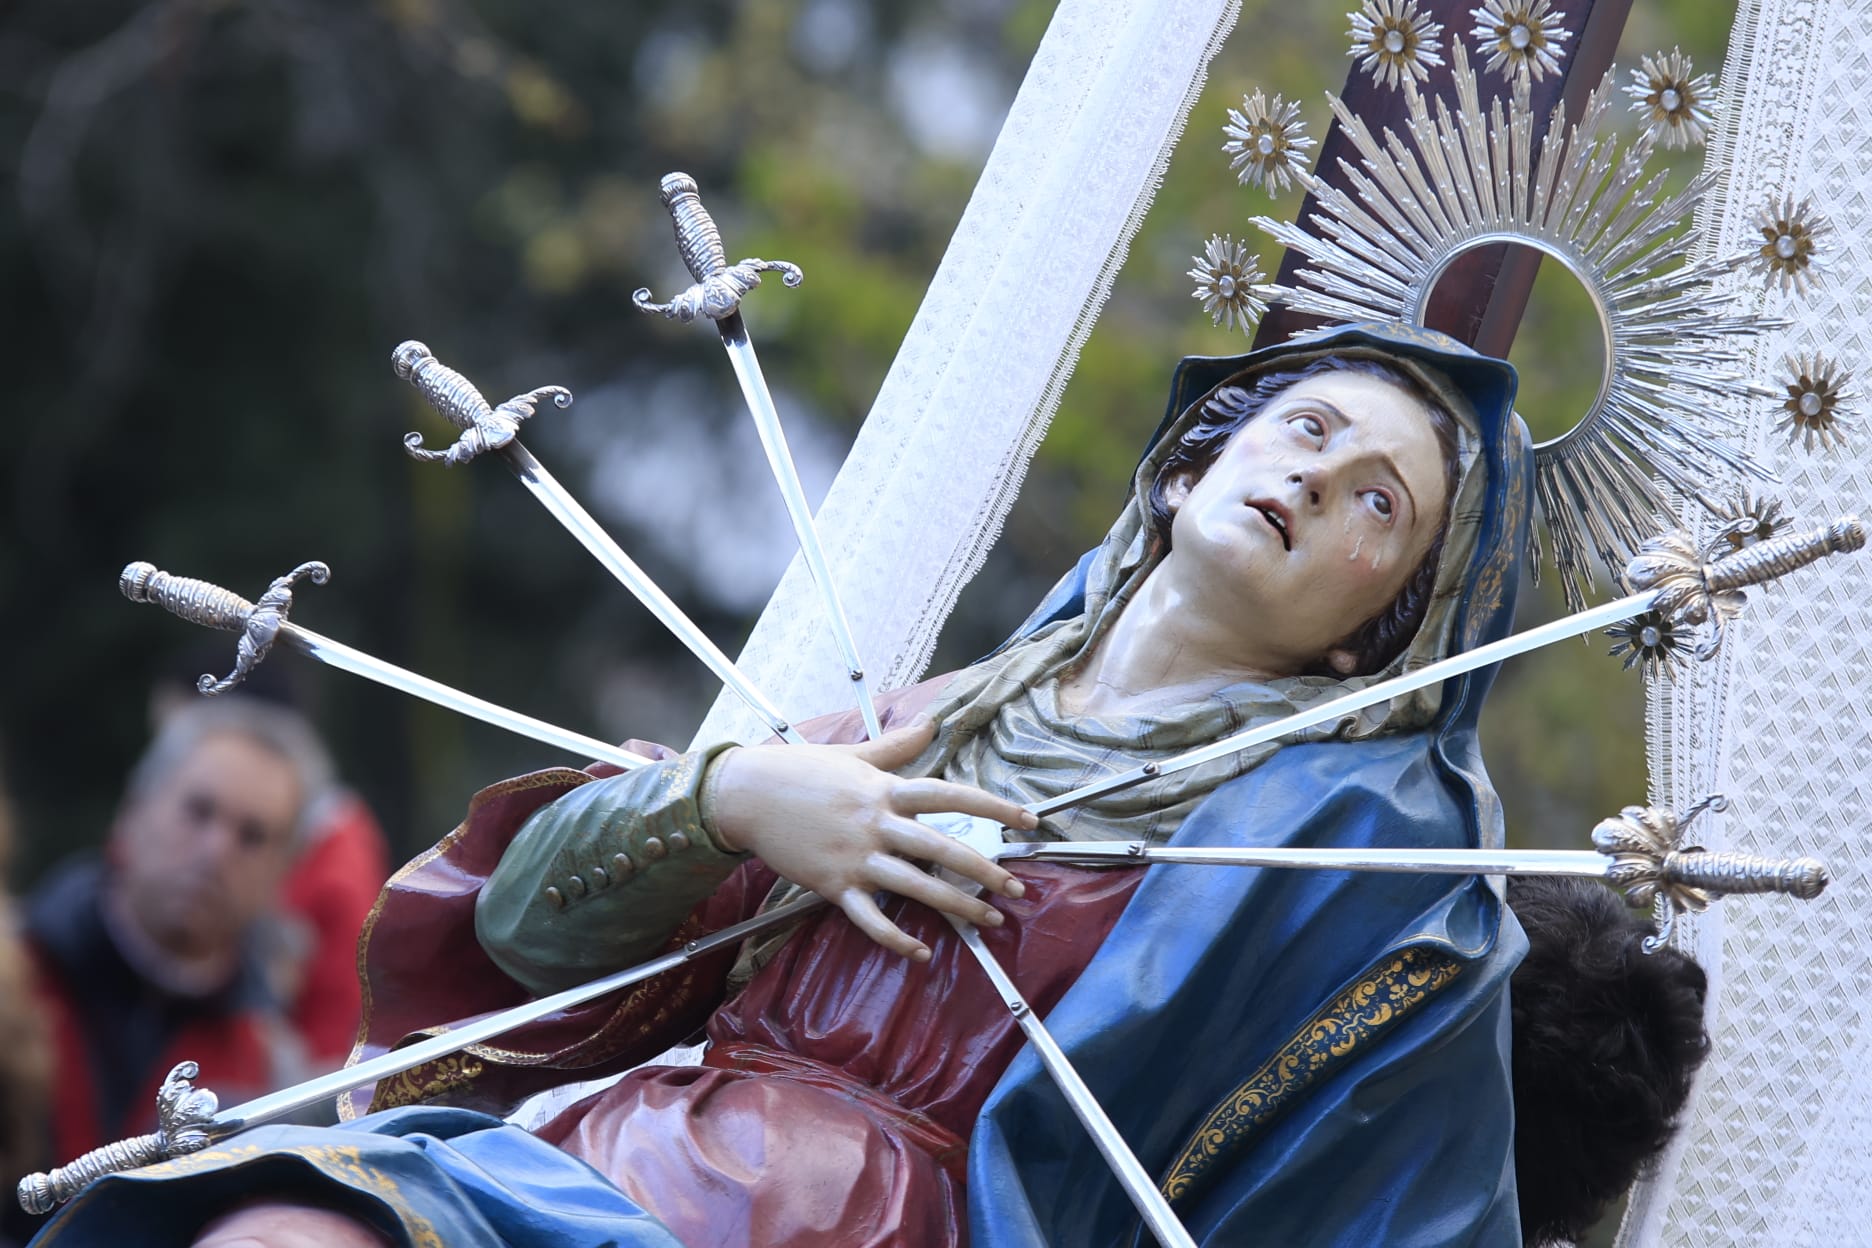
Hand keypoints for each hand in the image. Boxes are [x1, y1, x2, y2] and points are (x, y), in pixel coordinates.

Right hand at [705, 718, 1035, 959]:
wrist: (748, 795)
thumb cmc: (801, 771)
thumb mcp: (853, 754)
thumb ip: (897, 745)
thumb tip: (930, 723)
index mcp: (885, 789)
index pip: (951, 795)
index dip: (994, 806)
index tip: (1029, 820)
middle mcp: (877, 823)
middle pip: (942, 848)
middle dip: (985, 871)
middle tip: (1017, 889)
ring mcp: (856, 857)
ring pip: (916, 886)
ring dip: (956, 907)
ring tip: (988, 922)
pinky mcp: (833, 885)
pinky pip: (870, 918)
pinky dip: (896, 938)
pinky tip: (921, 953)